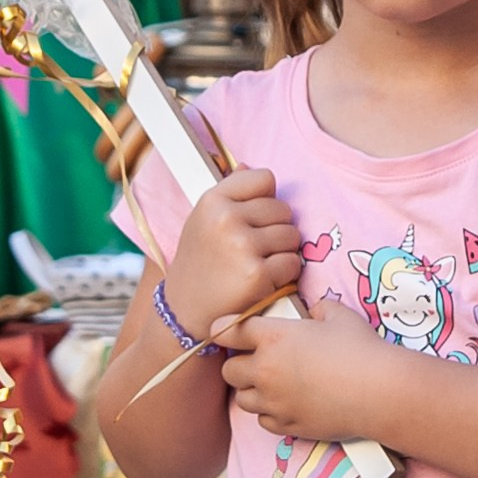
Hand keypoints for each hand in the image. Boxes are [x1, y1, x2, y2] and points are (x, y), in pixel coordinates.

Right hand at [163, 168, 300, 342]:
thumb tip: (250, 165)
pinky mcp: (257, 275)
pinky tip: (264, 281)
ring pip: (292, 236)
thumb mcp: (203, 221)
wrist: (184, 312)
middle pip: (283, 209)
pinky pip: (293, 263)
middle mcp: (226, 219)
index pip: (264, 179)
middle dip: (276, 229)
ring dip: (283, 252)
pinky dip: (285, 275)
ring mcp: (243, 246)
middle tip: (254, 249)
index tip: (253, 218)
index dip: (266, 199)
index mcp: (212, 200)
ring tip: (258, 264)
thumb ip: (229, 193)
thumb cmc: (199, 262)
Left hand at [221, 294, 391, 437]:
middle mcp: (266, 370)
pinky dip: (270, 413)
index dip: (226, 329)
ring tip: (271, 386)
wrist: (379, 391)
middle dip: (239, 365)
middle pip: (228, 370)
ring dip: (252, 392)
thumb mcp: (338, 315)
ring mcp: (274, 401)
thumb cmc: (361, 348)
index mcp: (273, 337)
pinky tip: (287, 405)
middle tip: (256, 362)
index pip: (229, 330)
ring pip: (242, 399)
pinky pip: (263, 421)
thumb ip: (318, 309)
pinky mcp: (287, 424)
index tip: (227, 332)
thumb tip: (313, 313)